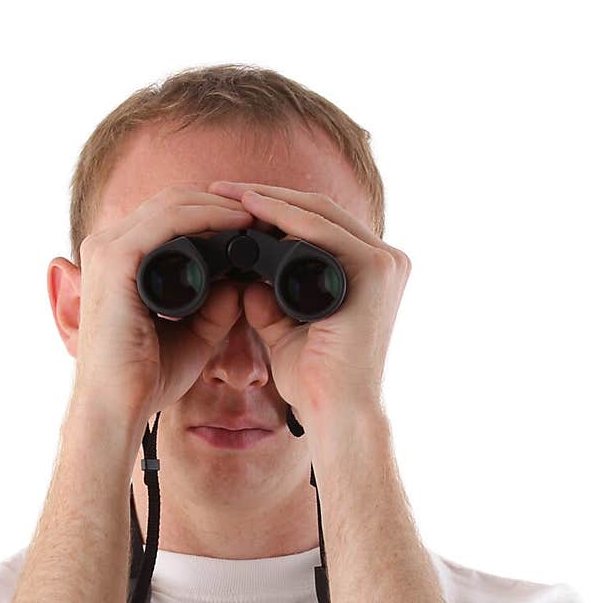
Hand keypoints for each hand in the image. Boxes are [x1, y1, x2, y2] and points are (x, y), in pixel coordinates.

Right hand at [71, 185, 255, 425]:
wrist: (117, 407)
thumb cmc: (147, 378)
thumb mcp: (194, 333)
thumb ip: (217, 306)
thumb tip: (243, 282)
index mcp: (121, 260)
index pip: (170, 214)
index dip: (214, 212)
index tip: (256, 225)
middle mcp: (108, 246)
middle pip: (172, 200)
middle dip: (222, 201)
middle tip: (265, 212)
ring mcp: (107, 249)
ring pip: (172, 202)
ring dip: (220, 203)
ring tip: (259, 214)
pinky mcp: (115, 260)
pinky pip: (168, 220)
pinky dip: (207, 215)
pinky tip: (238, 223)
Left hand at [209, 180, 410, 418]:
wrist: (337, 414)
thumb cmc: (314, 383)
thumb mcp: (285, 330)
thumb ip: (267, 302)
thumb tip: (242, 279)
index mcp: (366, 272)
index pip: (316, 225)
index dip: (271, 210)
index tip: (226, 206)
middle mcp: (383, 260)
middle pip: (317, 212)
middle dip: (265, 196)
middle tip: (218, 188)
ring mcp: (384, 262)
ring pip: (318, 212)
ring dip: (268, 198)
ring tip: (225, 192)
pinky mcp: (376, 268)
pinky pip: (322, 229)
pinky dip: (283, 214)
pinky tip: (249, 206)